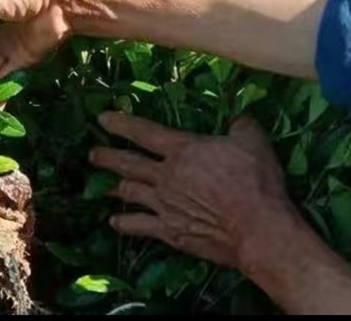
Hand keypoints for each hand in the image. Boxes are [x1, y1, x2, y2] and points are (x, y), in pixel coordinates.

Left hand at [92, 114, 290, 268]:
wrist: (258, 230)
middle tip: (92, 154)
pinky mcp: (171, 231)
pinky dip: (125, 224)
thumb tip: (239, 118)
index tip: (101, 118)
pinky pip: (140, 226)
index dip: (121, 123)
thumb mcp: (252, 142)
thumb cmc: (254, 182)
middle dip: (107, 157)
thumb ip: (242, 126)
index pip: (143, 132)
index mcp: (182, 150)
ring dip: (112, 188)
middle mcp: (166, 176)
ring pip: (129, 192)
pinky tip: (114, 223)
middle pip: (128, 163)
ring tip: (98, 185)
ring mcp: (165, 205)